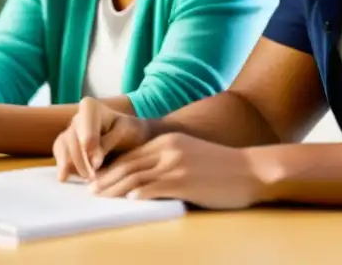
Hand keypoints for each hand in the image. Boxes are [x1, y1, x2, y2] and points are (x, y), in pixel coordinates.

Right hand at [53, 97, 149, 181]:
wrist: (130, 137)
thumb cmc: (131, 131)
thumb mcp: (126, 132)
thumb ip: (109, 143)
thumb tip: (93, 162)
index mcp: (90, 107)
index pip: (85, 123)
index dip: (88, 139)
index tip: (95, 159)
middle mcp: (76, 117)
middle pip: (72, 138)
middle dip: (81, 160)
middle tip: (94, 177)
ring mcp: (69, 131)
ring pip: (63, 146)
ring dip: (73, 165)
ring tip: (87, 180)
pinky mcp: (65, 145)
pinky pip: (59, 154)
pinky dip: (63, 166)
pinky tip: (66, 178)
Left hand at [87, 132, 273, 209]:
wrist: (250, 171)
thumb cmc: (221, 169)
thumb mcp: (189, 156)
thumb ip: (166, 162)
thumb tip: (143, 180)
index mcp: (166, 141)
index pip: (131, 154)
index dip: (111, 167)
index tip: (97, 178)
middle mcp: (167, 149)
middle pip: (128, 164)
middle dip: (106, 178)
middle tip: (91, 190)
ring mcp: (175, 164)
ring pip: (135, 176)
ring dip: (115, 188)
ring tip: (100, 197)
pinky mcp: (183, 180)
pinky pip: (154, 187)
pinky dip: (138, 194)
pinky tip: (128, 200)